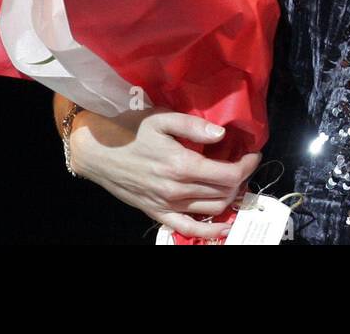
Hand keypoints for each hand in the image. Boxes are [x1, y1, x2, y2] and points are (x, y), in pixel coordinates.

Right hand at [68, 106, 260, 239]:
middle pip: (224, 192)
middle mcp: (177, 189)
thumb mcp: (161, 118)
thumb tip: (221, 135)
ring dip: (229, 197)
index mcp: (182, 164)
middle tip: (242, 164)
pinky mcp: (157, 213)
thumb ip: (193, 126)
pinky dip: (209, 231)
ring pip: (212, 209)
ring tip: (232, 181)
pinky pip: (188, 228)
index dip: (247, 165)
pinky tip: (223, 226)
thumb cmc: (129, 130)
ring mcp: (168, 204)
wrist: (96, 152)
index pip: (229, 174)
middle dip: (241, 178)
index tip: (253, 154)